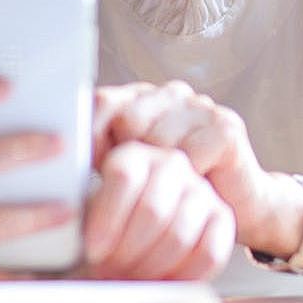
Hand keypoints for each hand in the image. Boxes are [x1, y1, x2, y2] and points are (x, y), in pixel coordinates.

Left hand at [80, 143, 232, 279]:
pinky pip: (209, 252)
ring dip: (150, 267)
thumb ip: (74, 215)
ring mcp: (200, 189)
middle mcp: (170, 164)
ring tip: (128, 279)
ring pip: (179, 234)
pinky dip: (182, 276)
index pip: (123, 177)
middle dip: (127, 251)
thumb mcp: (82, 214)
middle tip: (109, 273)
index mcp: (132, 154)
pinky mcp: (222, 217)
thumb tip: (60, 224)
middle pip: (153, 209)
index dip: (107, 219)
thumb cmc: (104, 228)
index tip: (93, 252)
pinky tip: (159, 283)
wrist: (139, 237)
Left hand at [90, 81, 281, 251]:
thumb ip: (101, 157)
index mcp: (141, 98)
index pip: (101, 102)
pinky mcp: (225, 128)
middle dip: (128, 160)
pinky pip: (189, 156)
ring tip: (169, 191)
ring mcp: (199, 107)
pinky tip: (195, 187)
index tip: (90, 169)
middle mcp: (170, 94)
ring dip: (160, 176)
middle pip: (128, 120)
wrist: (241, 208)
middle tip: (138, 189)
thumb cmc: (177, 193)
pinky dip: (188, 181)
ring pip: (158, 140)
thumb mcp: (132, 173)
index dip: (91, 135)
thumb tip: (61, 158)